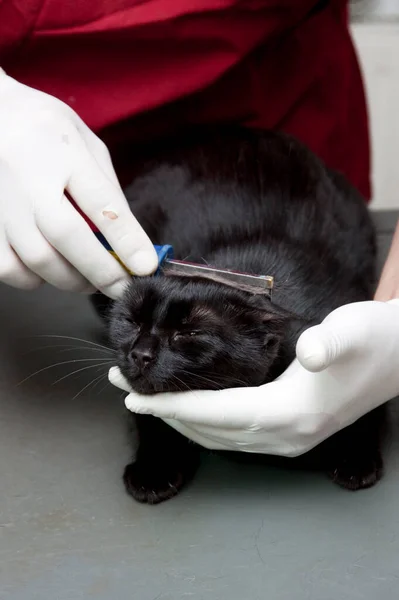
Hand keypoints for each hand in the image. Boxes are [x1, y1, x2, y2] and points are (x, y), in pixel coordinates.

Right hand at [0, 69, 156, 297]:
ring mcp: (1, 202)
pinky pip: (9, 268)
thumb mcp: (86, 145)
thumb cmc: (44, 131)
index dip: (126, 239)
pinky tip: (48, 269)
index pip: (100, 201)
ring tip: (88, 278)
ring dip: (71, 279)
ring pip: (37, 260)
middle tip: (121, 286)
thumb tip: (129, 241)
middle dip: (101, 271)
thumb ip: (106, 190)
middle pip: (66, 237)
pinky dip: (34, 279)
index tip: (145, 266)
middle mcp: (27, 177)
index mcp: (63, 151)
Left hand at [109, 300, 398, 456]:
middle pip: (209, 431)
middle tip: (124, 388)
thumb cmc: (372, 340)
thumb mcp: (353, 330)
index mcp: (292, 413)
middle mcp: (285, 436)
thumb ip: (331, 342)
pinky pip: (232, 438)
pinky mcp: (290, 434)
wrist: (398, 358)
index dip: (172, 407)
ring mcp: (287, 441)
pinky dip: (202, 425)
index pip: (216, 414)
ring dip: (178, 420)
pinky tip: (187, 411)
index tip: (134, 397)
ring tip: (144, 400)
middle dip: (163, 412)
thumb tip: (312, 353)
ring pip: (219, 440)